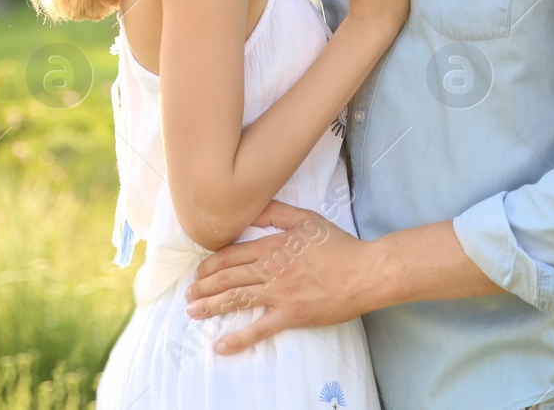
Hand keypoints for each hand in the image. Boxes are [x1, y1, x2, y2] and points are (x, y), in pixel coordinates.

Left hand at [183, 200, 384, 352]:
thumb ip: (277, 212)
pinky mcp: (290, 316)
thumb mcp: (307, 219)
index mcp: (272, 246)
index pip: (231, 255)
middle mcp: (270, 270)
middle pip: (227, 278)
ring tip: (193, 312)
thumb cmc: (338, 245)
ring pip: (235, 300)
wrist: (364, 272)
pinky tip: (220, 346)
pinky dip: (238, 339)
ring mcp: (279, 294)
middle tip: (189, 295)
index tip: (199, 272)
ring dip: (210, 306)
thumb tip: (252, 208)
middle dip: (203, 286)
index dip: (210, 265)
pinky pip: (259, 330)